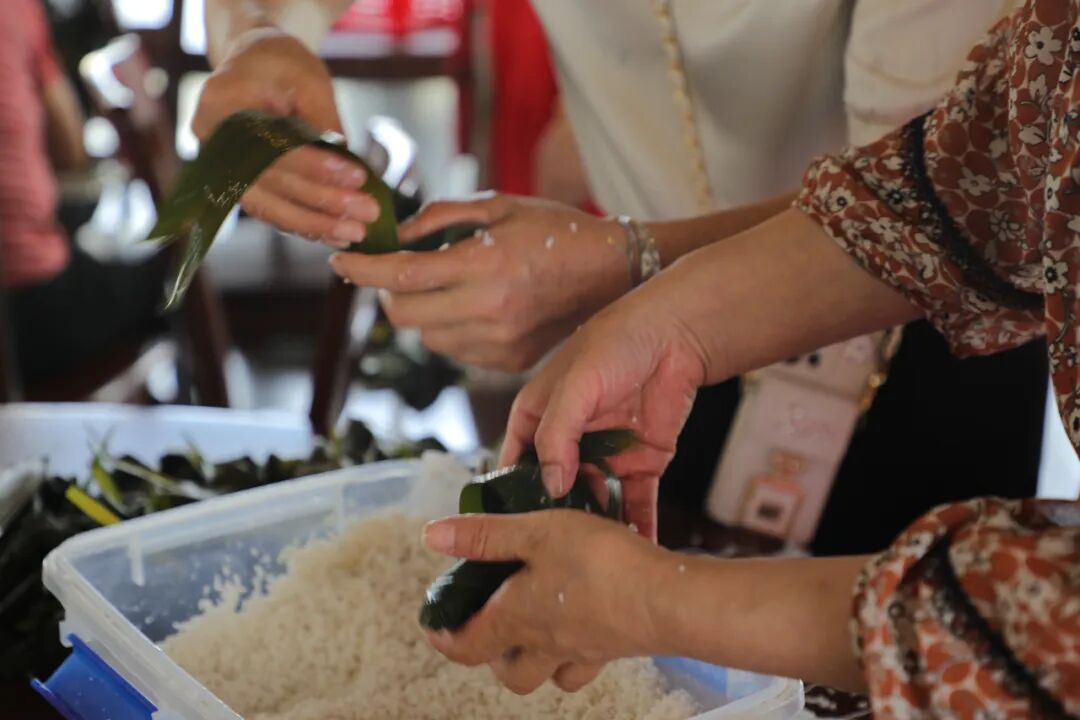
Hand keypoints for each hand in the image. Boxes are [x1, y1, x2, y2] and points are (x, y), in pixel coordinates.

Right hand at [192, 29, 380, 246]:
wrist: (252, 64)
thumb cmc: (280, 65)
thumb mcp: (308, 79)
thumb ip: (324, 122)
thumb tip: (349, 172)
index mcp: (220, 106)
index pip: (273, 146)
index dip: (317, 166)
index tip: (358, 177)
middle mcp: (212, 143)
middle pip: (272, 182)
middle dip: (324, 201)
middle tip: (368, 213)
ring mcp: (222, 169)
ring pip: (270, 207)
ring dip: (316, 224)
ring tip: (356, 232)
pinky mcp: (240, 185)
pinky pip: (272, 210)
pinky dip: (305, 224)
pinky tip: (336, 233)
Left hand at [327, 193, 629, 370]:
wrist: (611, 272)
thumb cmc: (555, 229)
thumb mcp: (499, 205)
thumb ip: (441, 216)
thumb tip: (396, 235)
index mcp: (485, 264)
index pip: (403, 275)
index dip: (362, 270)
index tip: (339, 262)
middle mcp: (489, 309)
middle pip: (404, 315)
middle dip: (387, 293)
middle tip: (394, 272)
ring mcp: (499, 341)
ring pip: (426, 337)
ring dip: (419, 312)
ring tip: (442, 286)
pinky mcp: (508, 360)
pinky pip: (456, 350)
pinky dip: (449, 328)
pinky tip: (471, 306)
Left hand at [422, 510, 669, 693]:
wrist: (666, 599)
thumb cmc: (600, 564)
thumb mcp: (536, 533)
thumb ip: (486, 536)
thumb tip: (433, 537)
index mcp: (517, 618)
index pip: (467, 645)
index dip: (445, 639)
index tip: (434, 627)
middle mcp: (547, 644)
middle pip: (510, 673)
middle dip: (492, 657)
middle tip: (490, 623)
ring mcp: (583, 650)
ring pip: (549, 675)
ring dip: (535, 660)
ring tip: (534, 626)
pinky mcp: (616, 647)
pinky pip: (587, 663)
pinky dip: (576, 652)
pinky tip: (581, 623)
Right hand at [498, 288, 708, 539]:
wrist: (675, 335)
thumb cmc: (615, 344)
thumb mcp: (575, 387)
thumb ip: (557, 436)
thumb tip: (552, 486)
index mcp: (537, 418)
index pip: (514, 464)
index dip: (508, 496)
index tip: (504, 532)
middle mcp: (568, 441)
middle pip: (554, 491)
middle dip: (555, 522)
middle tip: (554, 556)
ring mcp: (605, 455)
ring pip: (594, 502)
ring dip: (595, 529)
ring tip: (593, 562)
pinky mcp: (641, 464)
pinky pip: (636, 502)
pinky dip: (636, 525)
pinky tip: (635, 550)